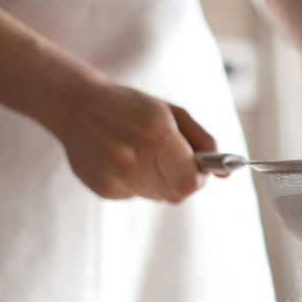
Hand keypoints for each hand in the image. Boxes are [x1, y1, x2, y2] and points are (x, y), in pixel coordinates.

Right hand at [51, 82, 216, 202]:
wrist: (75, 105)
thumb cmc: (131, 106)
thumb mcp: (172, 112)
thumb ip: (204, 141)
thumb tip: (226, 174)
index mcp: (156, 134)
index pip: (190, 182)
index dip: (198, 180)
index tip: (198, 170)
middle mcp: (134, 158)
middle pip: (177, 193)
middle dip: (181, 179)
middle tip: (169, 159)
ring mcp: (115, 176)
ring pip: (157, 196)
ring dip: (160, 181)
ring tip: (142, 154)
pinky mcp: (102, 188)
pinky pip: (135, 195)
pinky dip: (137, 182)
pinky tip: (123, 159)